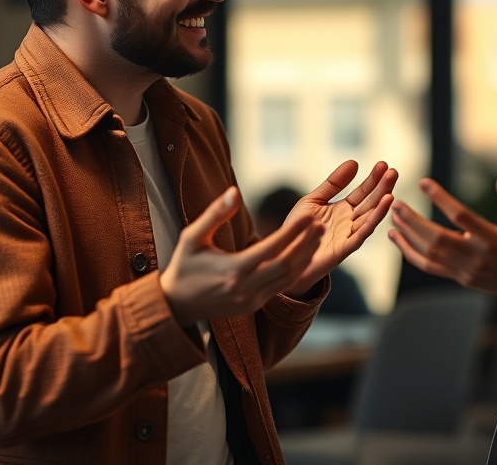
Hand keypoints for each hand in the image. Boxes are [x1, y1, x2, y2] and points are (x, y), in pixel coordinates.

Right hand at [160, 186, 323, 325]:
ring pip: (287, 279)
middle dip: (305, 245)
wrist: (175, 305)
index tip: (308, 216)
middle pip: (286, 266)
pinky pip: (281, 287)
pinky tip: (305, 254)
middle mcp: (245, 288)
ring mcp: (251, 300)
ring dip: (305, 257)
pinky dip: (295, 270)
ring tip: (318, 237)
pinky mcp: (254, 306)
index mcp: (232, 270)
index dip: (292, 233)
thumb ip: (215, 214)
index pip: (270, 249)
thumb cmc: (184, 265)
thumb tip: (235, 191)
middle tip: (321, 225)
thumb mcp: (192, 237)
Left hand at [283, 160, 397, 295]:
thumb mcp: (314, 199)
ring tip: (391, 191)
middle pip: (370, 203)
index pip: (363, 192)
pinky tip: (382, 209)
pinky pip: (361, 235)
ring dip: (381, 206)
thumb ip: (333, 183)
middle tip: (393, 172)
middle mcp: (350, 221)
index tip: (383, 164)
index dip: (373, 179)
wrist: (285, 256)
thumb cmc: (299, 229)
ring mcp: (348, 235)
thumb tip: (354, 161)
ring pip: (370, 218)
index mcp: (343, 209)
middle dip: (382, 188)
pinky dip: (372, 222)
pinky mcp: (344, 249)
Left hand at [388, 175, 496, 316]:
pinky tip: (398, 239)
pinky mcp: (461, 279)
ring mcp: (467, 271)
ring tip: (393, 217)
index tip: (424, 183)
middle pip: (436, 239)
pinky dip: (411, 254)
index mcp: (494, 240)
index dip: (441, 199)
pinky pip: (430, 267)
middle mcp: (477, 258)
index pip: (461, 217)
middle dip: (413, 221)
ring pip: (429, 255)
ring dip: (408, 235)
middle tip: (396, 202)